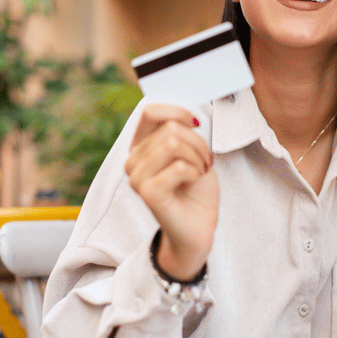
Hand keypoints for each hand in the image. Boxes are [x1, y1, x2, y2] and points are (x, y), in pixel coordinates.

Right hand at [124, 104, 217, 280]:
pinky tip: (193, 183)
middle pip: (171, 129)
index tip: (195, 124)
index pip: (150, 112)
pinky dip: (195, 172)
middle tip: (204, 162)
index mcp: (140, 146)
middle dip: (198, 143)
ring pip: (174, 144)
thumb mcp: (192, 150)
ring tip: (199, 172)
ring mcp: (137, 177)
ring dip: (198, 157)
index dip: (177, 112)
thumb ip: (182, 130)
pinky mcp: (147, 193)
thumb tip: (185, 115)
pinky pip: (179, 167)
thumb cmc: (196, 187)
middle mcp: (133, 160)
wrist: (199, 226)